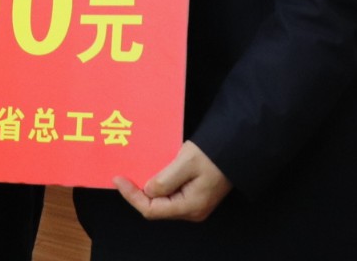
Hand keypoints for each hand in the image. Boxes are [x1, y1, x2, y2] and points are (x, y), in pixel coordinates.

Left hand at [112, 140, 231, 221]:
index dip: (132, 196)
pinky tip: (152, 171)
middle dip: (138, 192)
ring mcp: (195, 203)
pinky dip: (158, 184)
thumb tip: (147, 190)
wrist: (238, 147)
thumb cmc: (213, 154)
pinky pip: (171, 193)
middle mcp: (192, 210)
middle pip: (156, 207)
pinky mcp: (196, 193)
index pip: (151, 209)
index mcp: (189, 206)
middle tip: (123, 175)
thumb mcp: (186, 163)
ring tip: (134, 172)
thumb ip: (164, 180)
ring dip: (148, 187)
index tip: (118, 179)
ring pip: (163, 200)